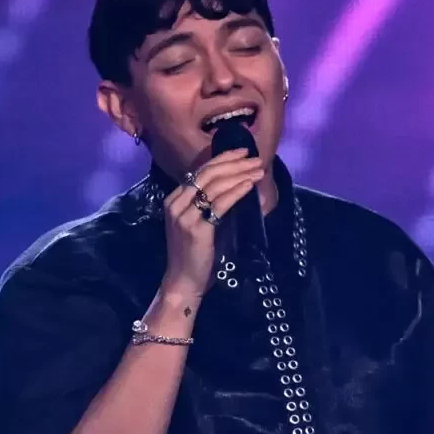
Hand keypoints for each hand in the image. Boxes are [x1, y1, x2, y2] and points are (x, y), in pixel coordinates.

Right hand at [159, 148, 264, 297]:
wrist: (184, 280)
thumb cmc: (196, 254)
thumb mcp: (200, 223)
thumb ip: (211, 204)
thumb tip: (238, 184)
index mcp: (175, 199)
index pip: (200, 171)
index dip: (223, 158)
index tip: (243, 152)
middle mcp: (176, 203)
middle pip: (208, 174)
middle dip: (234, 162)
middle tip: (255, 158)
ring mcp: (183, 215)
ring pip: (214, 185)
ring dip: (240, 174)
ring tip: (258, 170)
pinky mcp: (195, 228)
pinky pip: (219, 203)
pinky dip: (236, 191)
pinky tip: (249, 184)